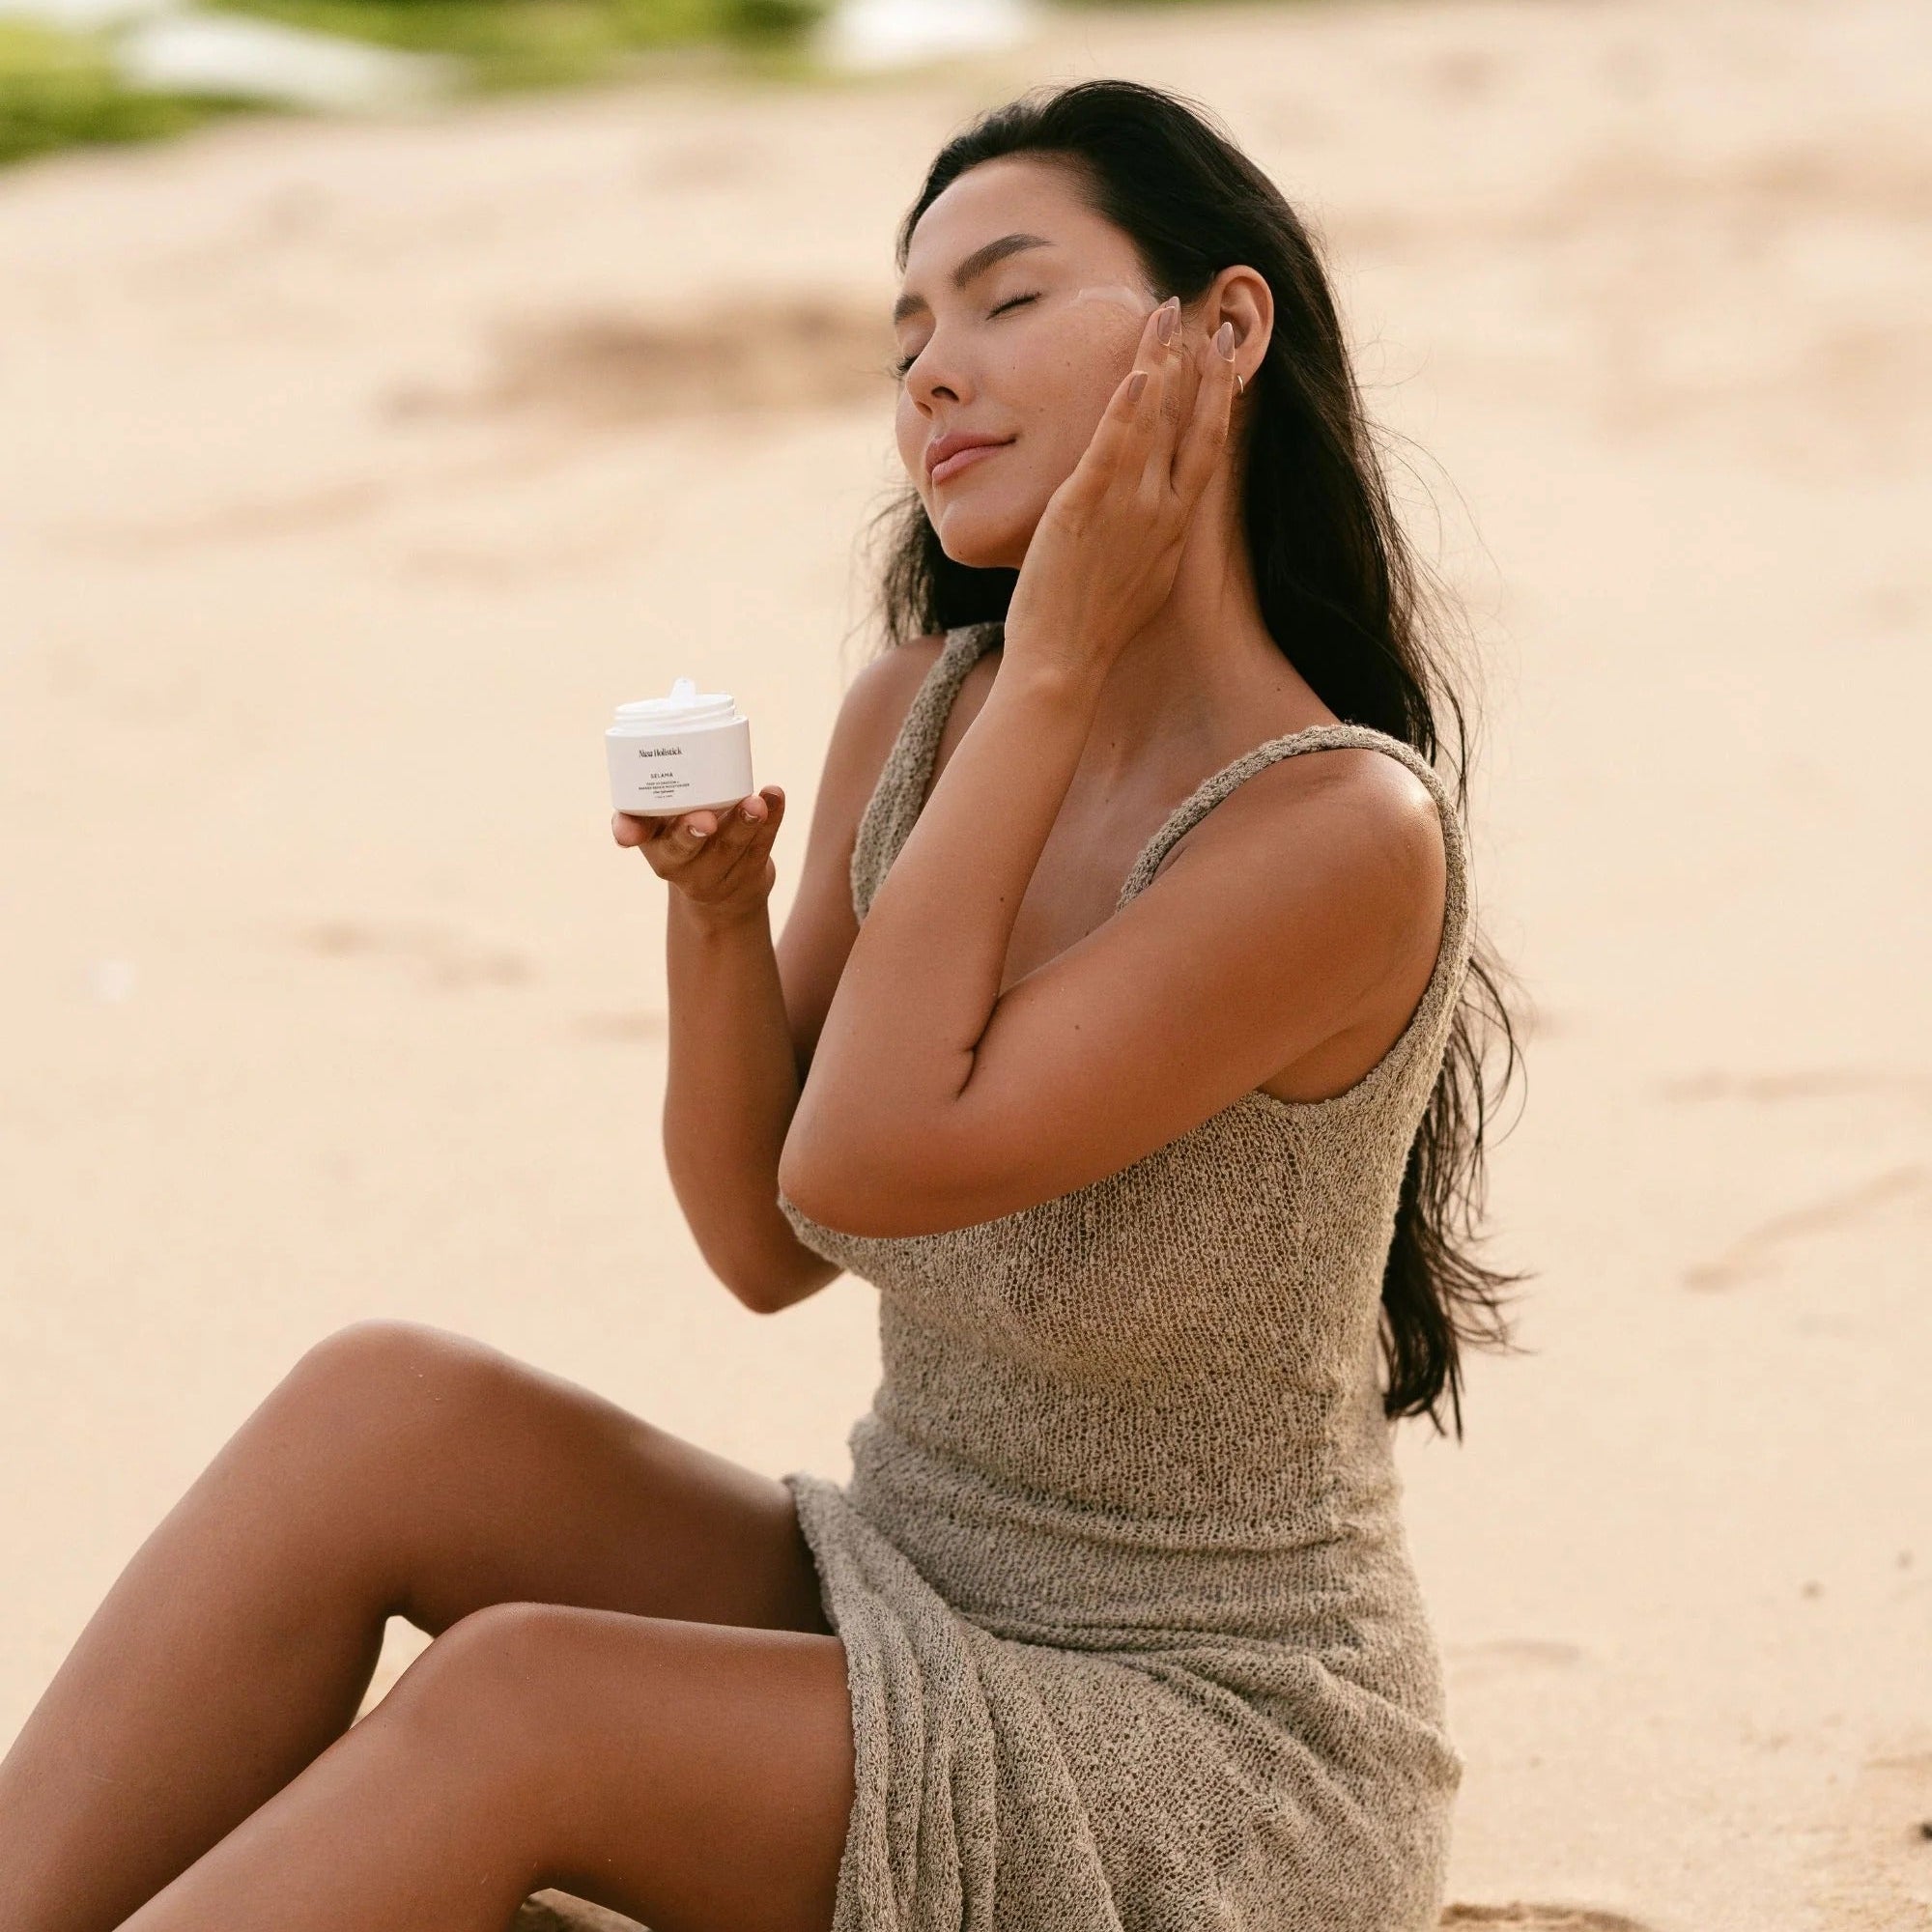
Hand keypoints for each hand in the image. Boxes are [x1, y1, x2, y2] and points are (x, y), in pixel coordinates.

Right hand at [612, 785, 786, 918]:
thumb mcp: (664, 823)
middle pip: (683, 850)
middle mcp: (678, 863)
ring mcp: (716, 873)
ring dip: (743, 824)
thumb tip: (658, 755)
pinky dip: (772, 820)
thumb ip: (657, 796)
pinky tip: (775, 796)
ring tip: (755, 803)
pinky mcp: (750, 872)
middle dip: (691, 833)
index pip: (635, 835)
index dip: (628, 832)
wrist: (723, 891)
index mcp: (651, 841)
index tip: (629, 834)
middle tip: (705, 820)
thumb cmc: (687, 836)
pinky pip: (761, 846)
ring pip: (729, 848)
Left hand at [1001, 296, 1239, 681]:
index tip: (1227, 364)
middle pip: (1191, 425)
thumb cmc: (1091, 632)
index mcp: (1174, 528)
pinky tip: (1137, 370)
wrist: (1064, 663)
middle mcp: (1161, 511)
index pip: (1206, 450)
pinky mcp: (1084, 507)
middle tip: (1217, 322)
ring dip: (1163, 364)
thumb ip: (1148, 541)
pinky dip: (1127, 407)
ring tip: (1168, 316)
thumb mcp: (1140, 582)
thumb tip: (1152, 521)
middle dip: (1206, 370)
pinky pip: (1111, 446)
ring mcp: (1126, 508)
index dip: (1219, 402)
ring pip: (1153, 422)